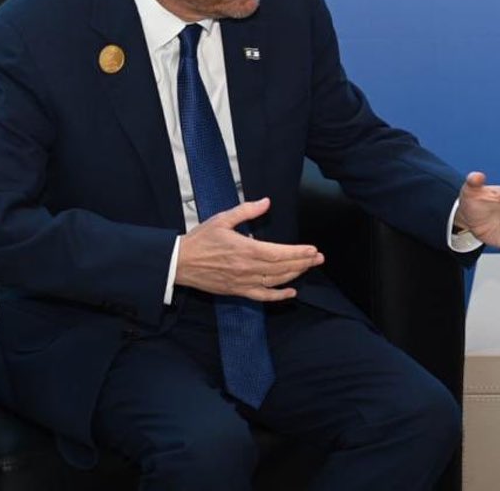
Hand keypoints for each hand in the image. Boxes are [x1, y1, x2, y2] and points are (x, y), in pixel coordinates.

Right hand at [176, 197, 323, 300]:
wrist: (179, 263)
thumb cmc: (200, 239)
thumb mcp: (222, 219)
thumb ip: (246, 211)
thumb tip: (266, 202)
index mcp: (245, 249)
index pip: (279, 253)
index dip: (298, 253)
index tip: (313, 250)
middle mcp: (247, 268)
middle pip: (282, 268)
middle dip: (303, 263)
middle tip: (319, 258)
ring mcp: (243, 282)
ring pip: (275, 281)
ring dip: (295, 275)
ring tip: (309, 267)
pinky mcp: (237, 291)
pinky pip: (262, 296)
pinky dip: (278, 295)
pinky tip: (291, 292)